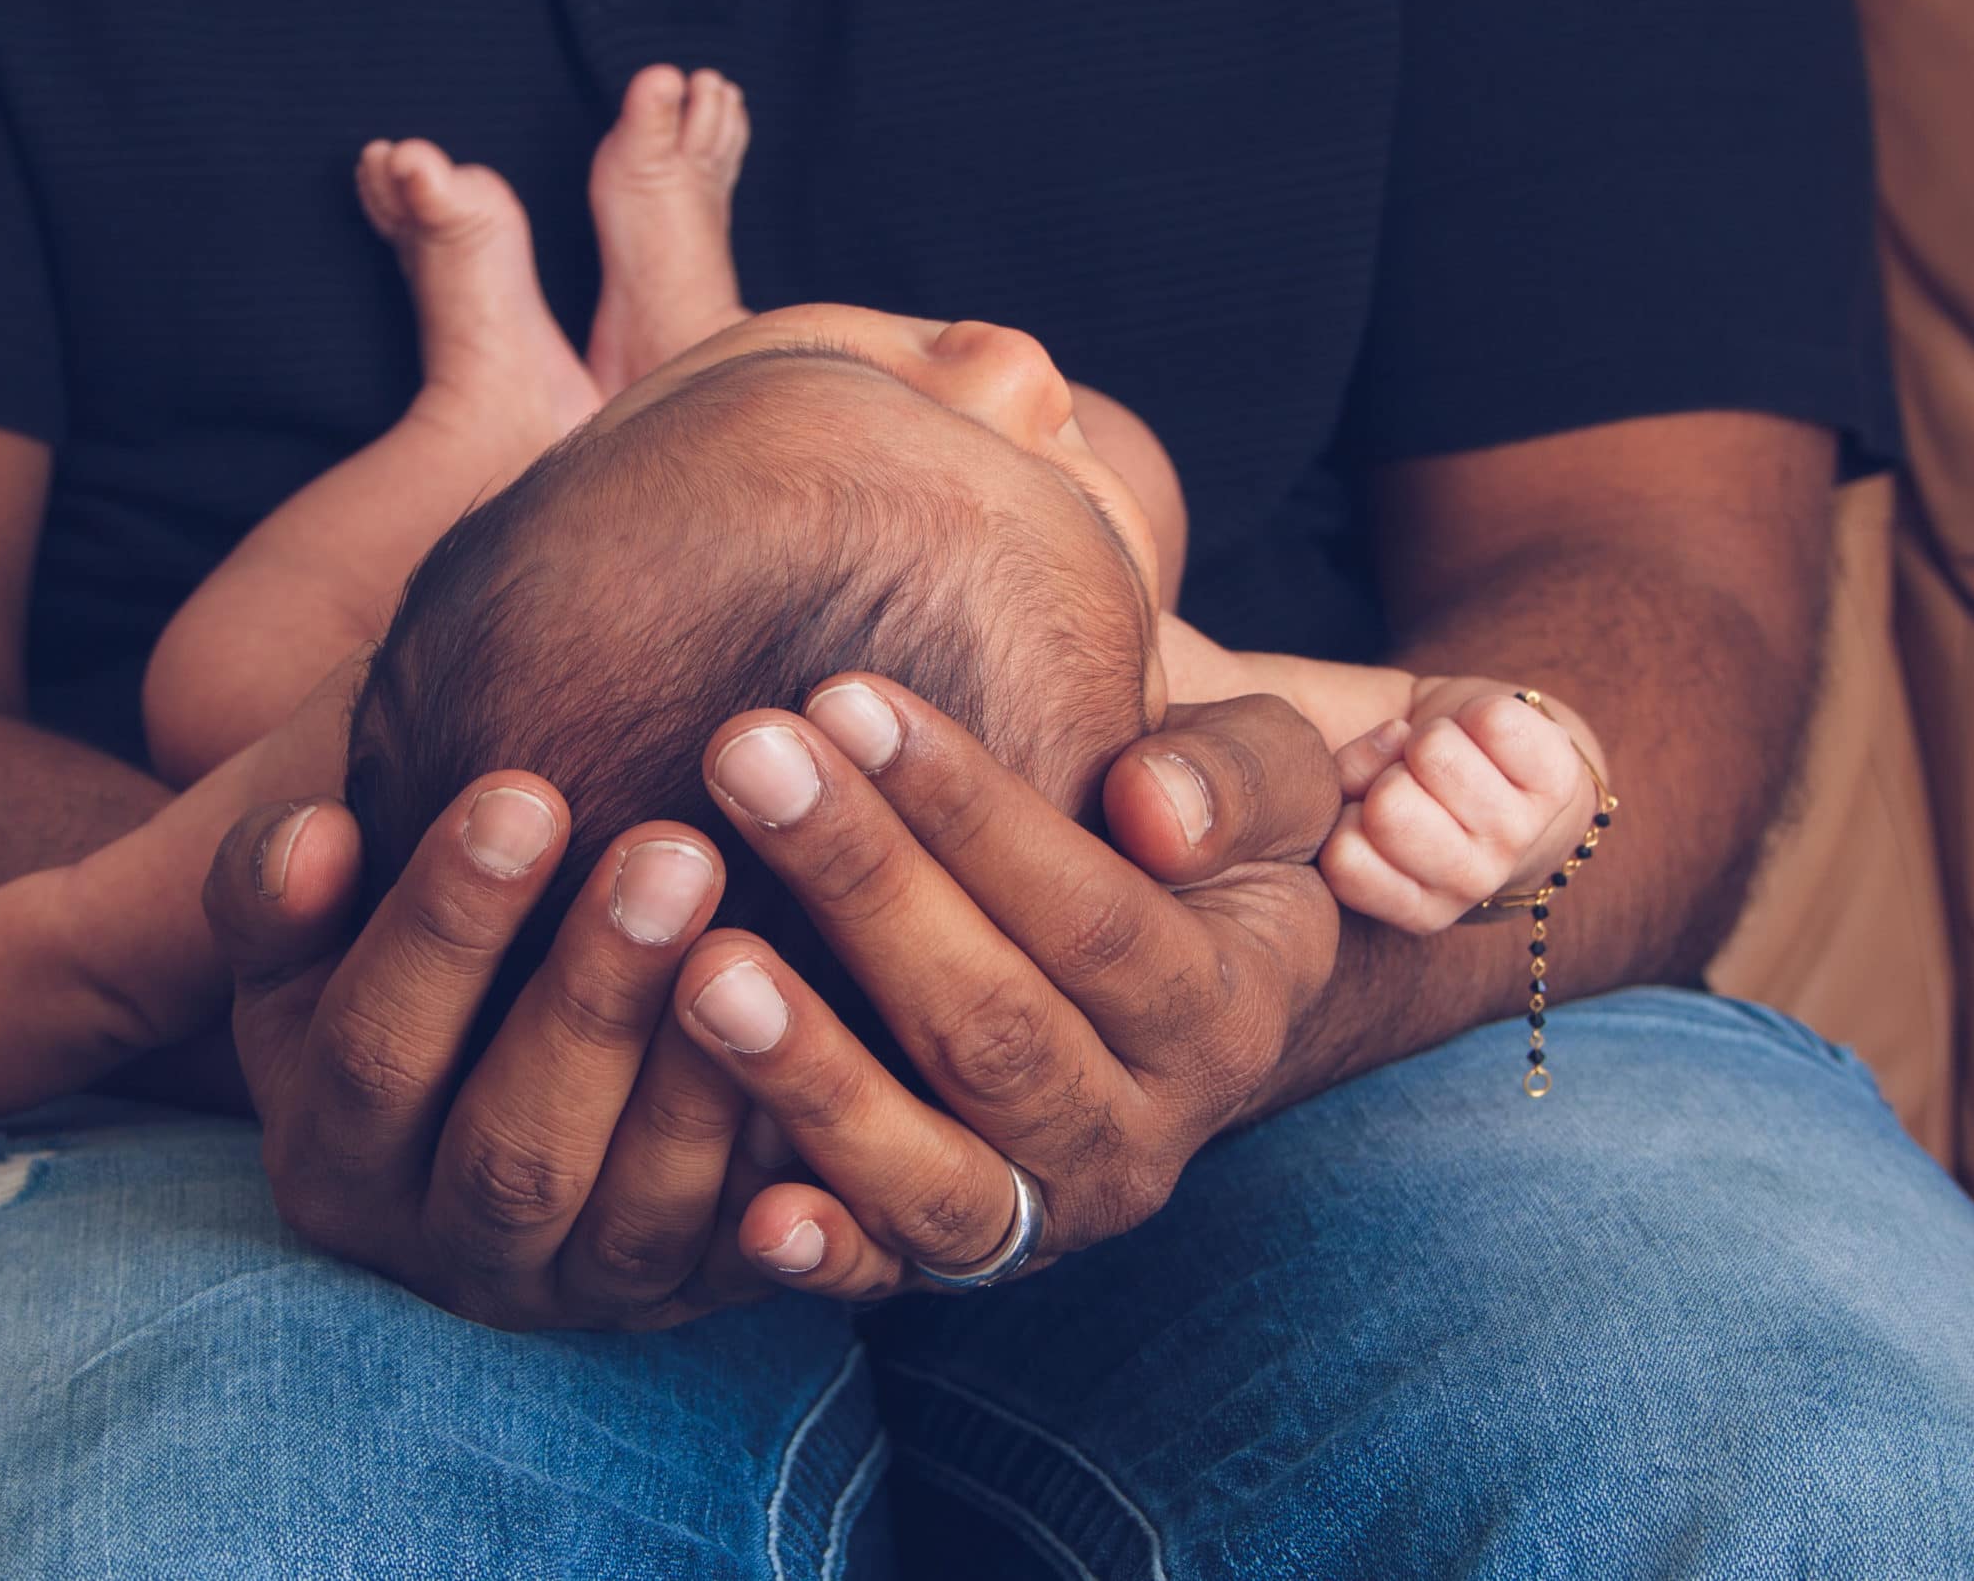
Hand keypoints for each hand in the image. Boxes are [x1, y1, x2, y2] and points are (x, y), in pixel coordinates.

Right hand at [203, 781, 784, 1329]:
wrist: (503, 1067)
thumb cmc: (418, 960)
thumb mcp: (314, 938)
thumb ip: (282, 891)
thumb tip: (311, 841)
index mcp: (334, 1155)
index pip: (373, 1053)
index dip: (443, 927)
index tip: (523, 791)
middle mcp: (449, 1245)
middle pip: (516, 1148)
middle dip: (594, 999)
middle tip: (674, 853)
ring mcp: (581, 1288)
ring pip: (640, 1217)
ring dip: (701, 1083)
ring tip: (759, 936)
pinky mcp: (696, 1299)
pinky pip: (753, 1261)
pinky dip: (797, 1181)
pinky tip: (842, 1059)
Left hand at [667, 679, 1342, 1298]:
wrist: (1178, 986)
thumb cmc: (1184, 840)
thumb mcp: (1268, 788)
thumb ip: (1239, 777)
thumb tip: (1153, 808)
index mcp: (1222, 1013)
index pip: (1090, 913)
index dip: (967, 809)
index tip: (845, 697)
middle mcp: (1140, 1137)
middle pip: (992, 1024)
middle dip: (861, 884)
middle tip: (742, 759)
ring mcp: (1046, 1216)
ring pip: (934, 1168)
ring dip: (815, 1074)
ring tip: (705, 967)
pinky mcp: (956, 1267)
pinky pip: (887, 1276)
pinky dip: (824, 1254)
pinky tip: (749, 1214)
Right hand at [1321, 684, 1594, 933]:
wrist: (1500, 771)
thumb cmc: (1410, 787)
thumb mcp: (1352, 800)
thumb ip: (1333, 778)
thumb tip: (1395, 736)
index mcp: (1415, 906)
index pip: (1344, 857)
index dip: (1348, 812)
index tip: (1371, 806)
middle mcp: (1472, 884)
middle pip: (1390, 805)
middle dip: (1389, 771)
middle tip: (1413, 778)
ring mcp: (1519, 835)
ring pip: (1435, 752)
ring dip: (1431, 737)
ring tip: (1448, 758)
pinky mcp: (1558, 781)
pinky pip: (1494, 721)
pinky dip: (1476, 712)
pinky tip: (1482, 738)